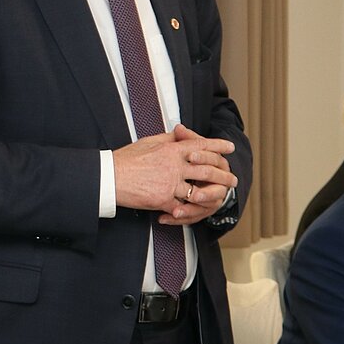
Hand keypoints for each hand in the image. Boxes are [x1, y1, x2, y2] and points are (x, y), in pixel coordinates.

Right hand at [113, 124, 236, 215]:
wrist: (111, 177)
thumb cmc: (126, 159)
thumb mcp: (148, 142)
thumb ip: (168, 139)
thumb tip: (179, 133)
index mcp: (172, 149)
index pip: (201, 145)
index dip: (218, 145)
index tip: (230, 147)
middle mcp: (175, 165)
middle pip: (207, 169)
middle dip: (223, 174)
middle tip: (232, 178)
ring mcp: (171, 183)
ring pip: (199, 190)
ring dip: (213, 194)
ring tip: (222, 196)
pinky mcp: (164, 200)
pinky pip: (182, 206)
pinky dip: (190, 210)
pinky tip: (198, 210)